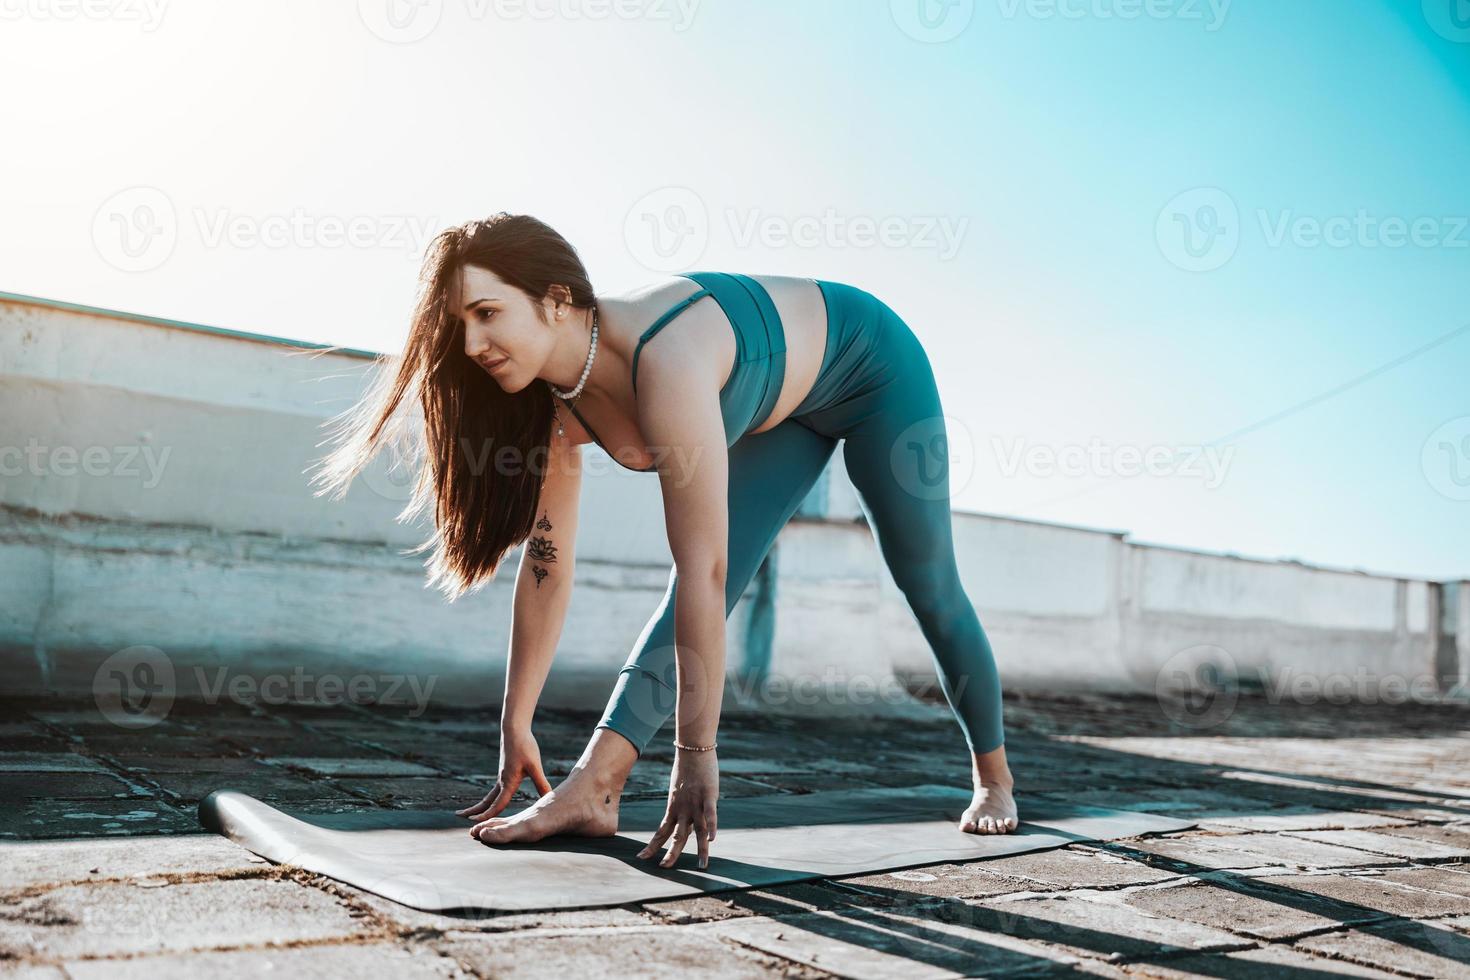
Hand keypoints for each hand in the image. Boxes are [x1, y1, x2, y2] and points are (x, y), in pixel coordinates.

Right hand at [455, 727, 553, 820]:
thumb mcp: (535, 766)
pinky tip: (490, 800)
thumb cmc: (525, 746)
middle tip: (460, 819)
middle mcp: (502, 781)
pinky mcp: (504, 771)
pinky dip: (488, 798)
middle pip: (486, 801)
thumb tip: (550, 798)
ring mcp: (501, 776)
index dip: (487, 816)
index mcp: (508, 783)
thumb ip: (541, 783)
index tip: (476, 825)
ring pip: (488, 795)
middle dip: (474, 812)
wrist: (515, 729)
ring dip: (479, 805)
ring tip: (467, 812)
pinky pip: (494, 789)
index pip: (497, 804)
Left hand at [637, 748, 717, 868]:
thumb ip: (680, 804)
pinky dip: (712, 826)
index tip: (642, 858)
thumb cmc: (686, 769)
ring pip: (698, 831)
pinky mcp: (709, 795)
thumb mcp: (678, 790)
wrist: (693, 749)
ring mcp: (696, 803)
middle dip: (671, 853)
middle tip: (664, 868)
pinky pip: (711, 814)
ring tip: (702, 865)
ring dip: (700, 849)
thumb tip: (681, 814)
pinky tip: (713, 839)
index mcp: (673, 808)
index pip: (661, 832)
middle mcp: (683, 809)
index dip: (652, 845)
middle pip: (677, 836)